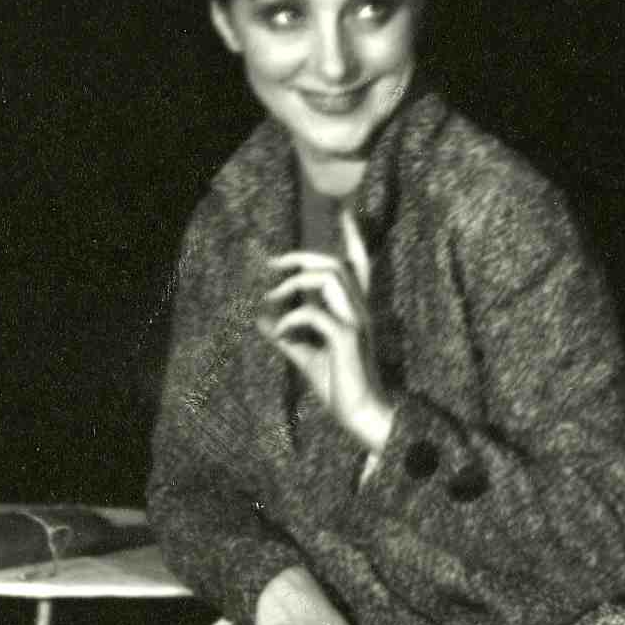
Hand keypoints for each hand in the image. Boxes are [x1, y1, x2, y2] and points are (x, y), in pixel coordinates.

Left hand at [259, 209, 395, 454]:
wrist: (362, 415)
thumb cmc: (340, 385)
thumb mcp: (307, 356)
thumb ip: (287, 337)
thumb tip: (262, 319)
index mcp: (353, 311)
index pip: (357, 265)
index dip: (351, 236)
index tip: (342, 209)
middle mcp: (358, 311)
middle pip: (336, 264)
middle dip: (301, 257)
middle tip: (272, 265)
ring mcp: (355, 323)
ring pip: (330, 278)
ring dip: (295, 283)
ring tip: (273, 298)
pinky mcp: (347, 339)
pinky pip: (315, 314)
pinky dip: (291, 318)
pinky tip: (280, 332)